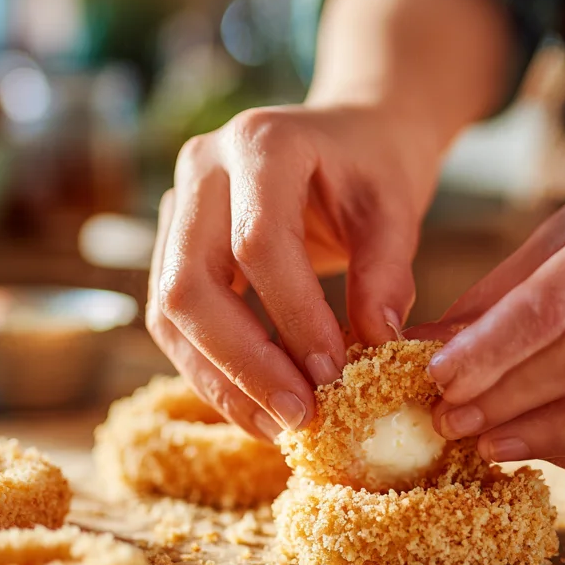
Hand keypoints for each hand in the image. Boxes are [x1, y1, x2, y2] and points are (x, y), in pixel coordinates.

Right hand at [147, 103, 439, 438]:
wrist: (348, 136)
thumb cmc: (374, 168)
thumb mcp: (395, 210)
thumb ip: (387, 273)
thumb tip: (375, 348)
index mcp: (260, 143)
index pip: (259, 242)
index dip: (293, 316)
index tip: (333, 375)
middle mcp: (201, 169)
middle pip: (191, 283)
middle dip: (244, 364)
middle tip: (299, 418)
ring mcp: (177, 206)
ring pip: (169, 311)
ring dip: (221, 379)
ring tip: (278, 428)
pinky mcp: (173, 246)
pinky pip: (174, 320)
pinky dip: (213, 370)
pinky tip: (256, 407)